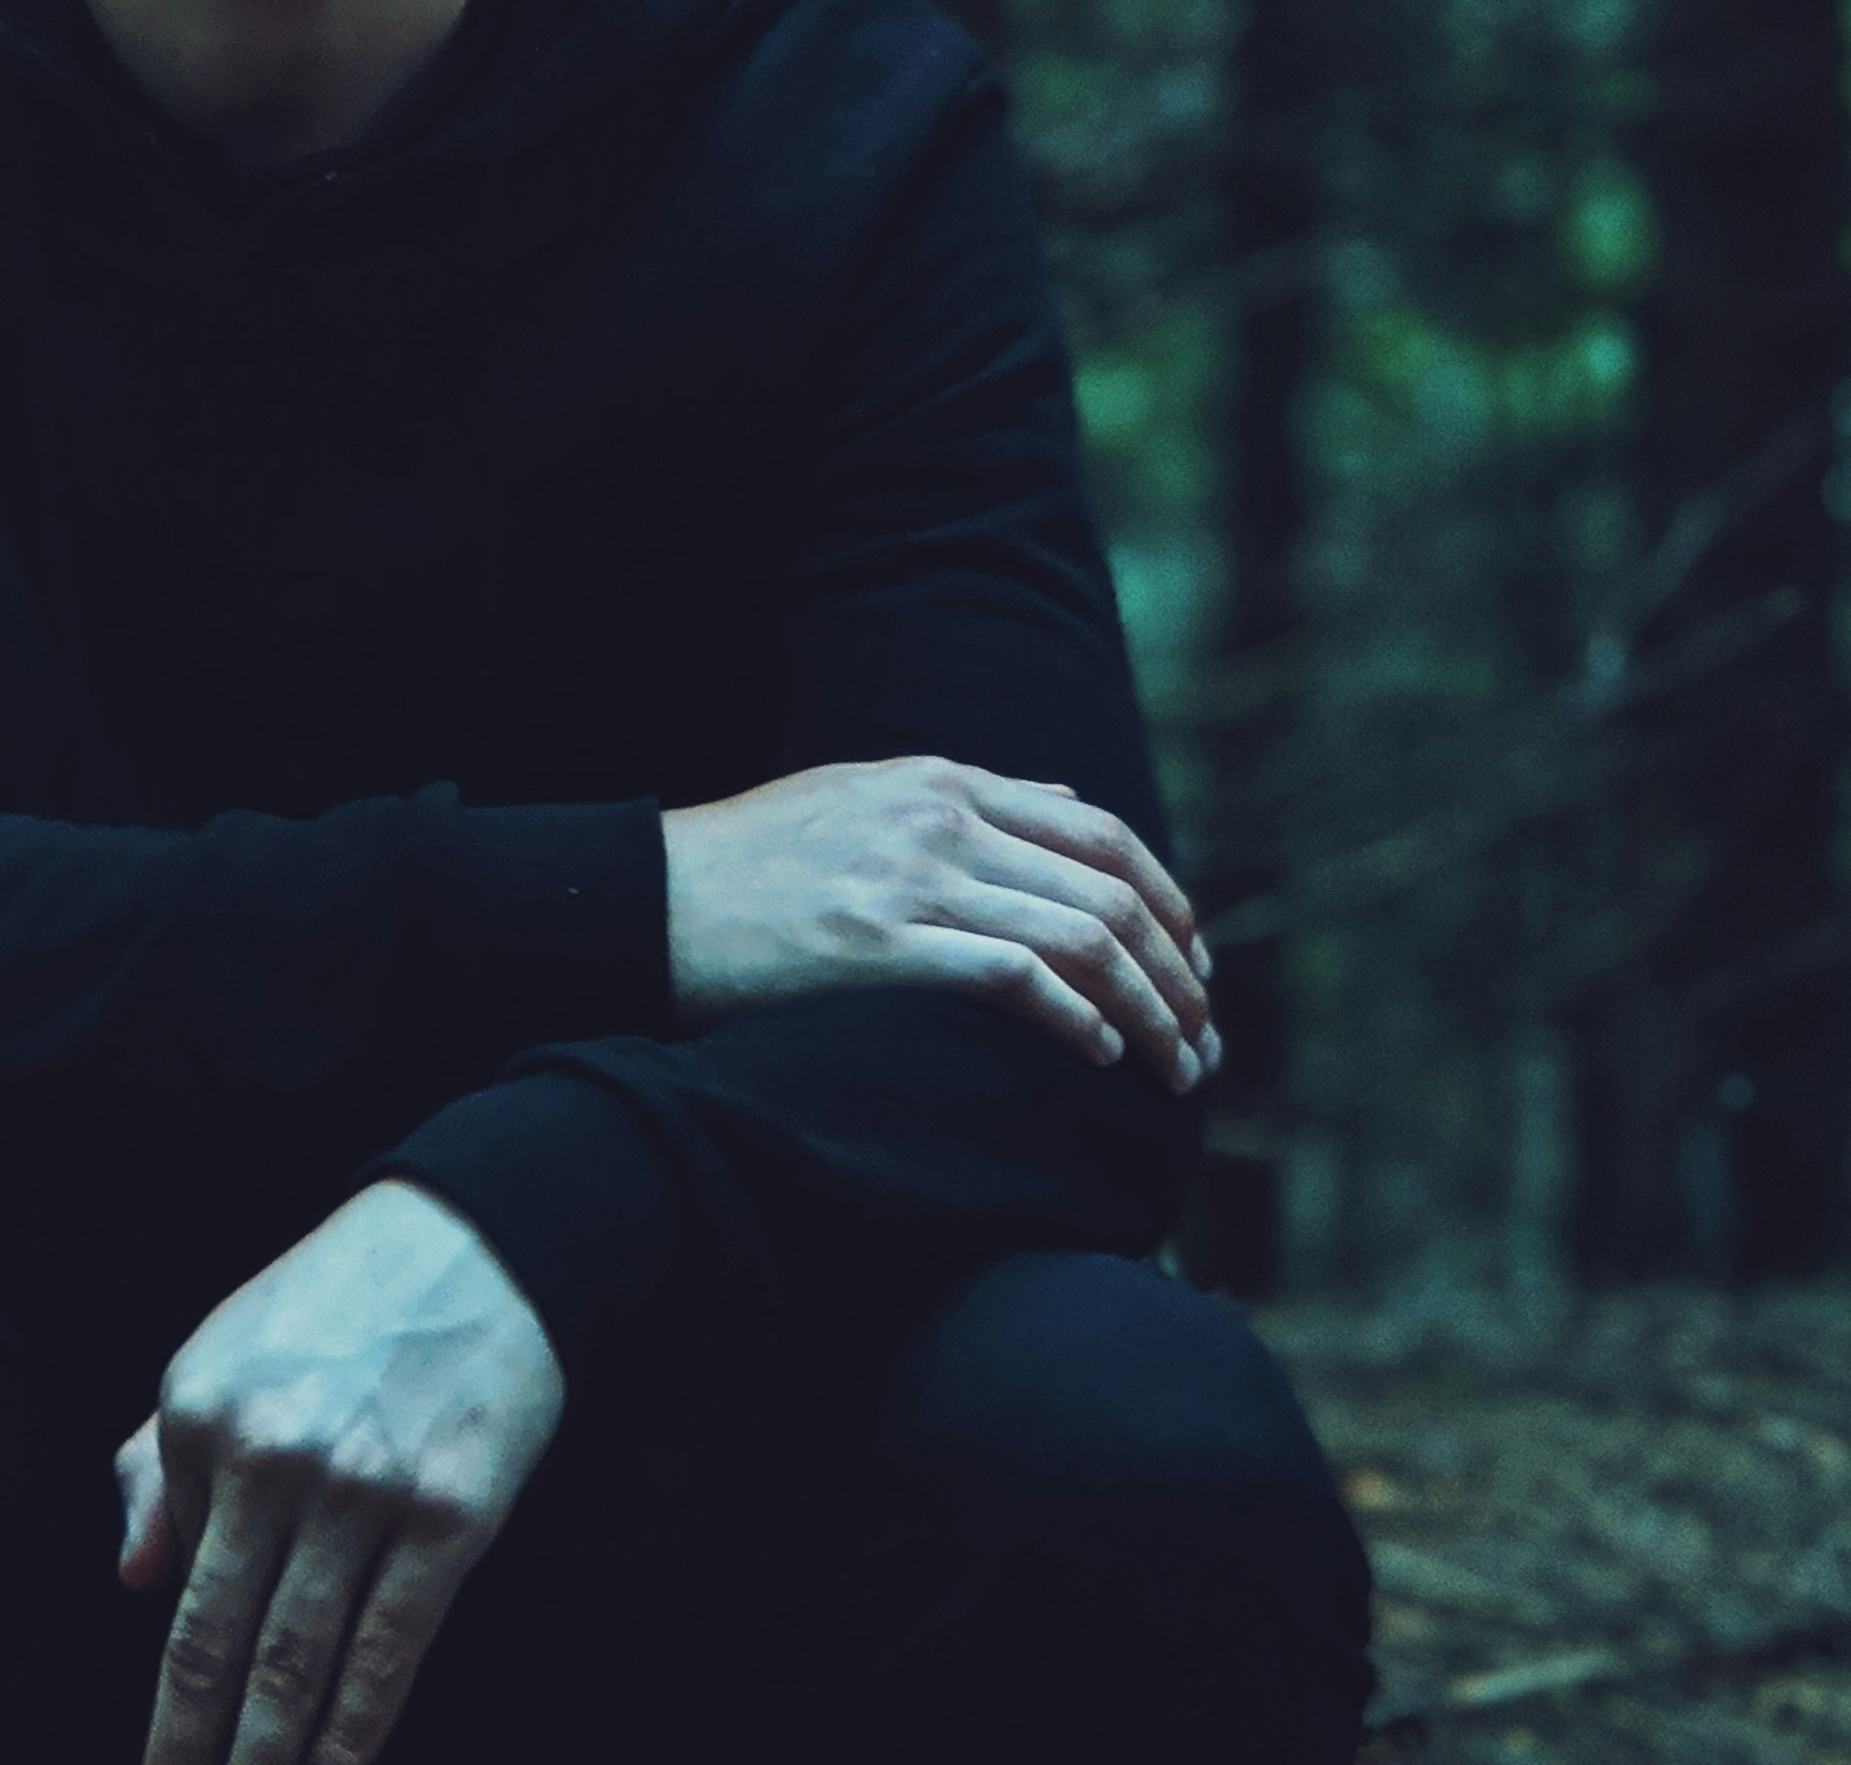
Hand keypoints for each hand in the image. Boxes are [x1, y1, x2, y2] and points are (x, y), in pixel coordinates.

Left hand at [111, 1179, 561, 1764]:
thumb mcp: (220, 1356)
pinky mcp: (446, 1515)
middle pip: (218, 1644)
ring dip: (270, 1759)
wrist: (471, 1238)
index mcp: (198, 1416)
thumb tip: (134, 1579)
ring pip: (298, 1661)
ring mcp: (360, 1490)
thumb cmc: (337, 1305)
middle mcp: (268, 1455)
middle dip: (195, 1749)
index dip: (168, 1697)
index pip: (174, 1587)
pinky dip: (355, 1730)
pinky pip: (390, 1649)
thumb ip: (160, 1464)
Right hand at [660, 754, 1220, 1091]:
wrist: (646, 895)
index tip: (1196, 966)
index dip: (1170, 902)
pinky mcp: (877, 943)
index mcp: (942, 780)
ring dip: (1149, 1012)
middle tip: (1204, 1041)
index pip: (1100, 833)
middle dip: (1179, 975)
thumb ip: (966, 797)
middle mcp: (939, 820)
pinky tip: (1099, 1057)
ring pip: (1080, 940)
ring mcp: (910, 878)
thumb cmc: (749, 860)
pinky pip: (1012, 978)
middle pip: (1110, 892)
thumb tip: (1069, 803)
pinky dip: (1074, 1020)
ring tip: (1173, 1070)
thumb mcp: (861, 795)